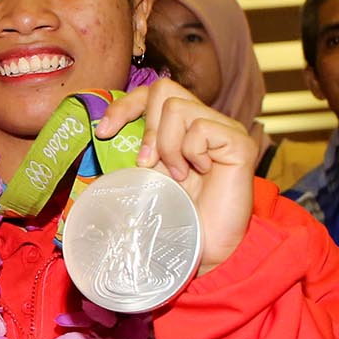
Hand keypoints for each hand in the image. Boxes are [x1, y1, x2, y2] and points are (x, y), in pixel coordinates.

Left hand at [95, 77, 256, 274]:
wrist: (204, 248)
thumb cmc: (176, 216)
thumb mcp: (144, 177)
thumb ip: (133, 149)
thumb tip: (100, 130)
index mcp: (181, 128)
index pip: (152, 93)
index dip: (124, 105)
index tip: (103, 133)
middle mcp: (204, 122)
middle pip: (164, 90)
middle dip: (148, 129)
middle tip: (149, 164)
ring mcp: (224, 129)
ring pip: (177, 108)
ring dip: (168, 146)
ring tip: (178, 176)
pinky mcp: (239, 142)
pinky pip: (200, 129)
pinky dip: (190, 154)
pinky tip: (201, 174)